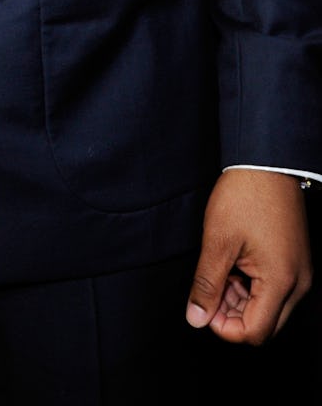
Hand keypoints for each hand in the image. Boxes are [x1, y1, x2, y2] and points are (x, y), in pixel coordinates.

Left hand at [186, 169, 311, 343]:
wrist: (265, 163)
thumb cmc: (244, 196)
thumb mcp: (217, 241)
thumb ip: (206, 284)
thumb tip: (196, 317)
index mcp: (281, 281)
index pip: (254, 332)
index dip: (224, 326)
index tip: (204, 306)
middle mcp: (298, 283)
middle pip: (265, 326)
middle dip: (233, 316)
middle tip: (210, 289)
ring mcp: (300, 272)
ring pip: (270, 309)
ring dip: (242, 301)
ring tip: (220, 272)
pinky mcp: (296, 262)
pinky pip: (276, 290)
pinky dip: (253, 287)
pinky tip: (234, 266)